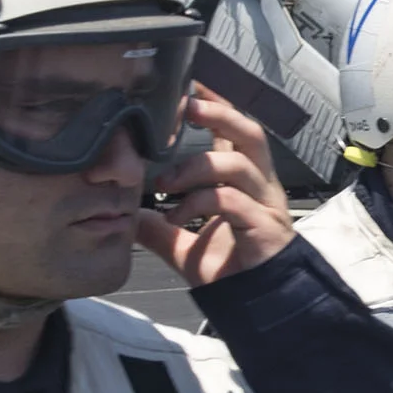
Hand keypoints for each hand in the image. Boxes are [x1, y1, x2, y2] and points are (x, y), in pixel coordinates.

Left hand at [139, 85, 296, 287]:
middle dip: (215, 114)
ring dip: (194, 166)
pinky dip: (198, 203)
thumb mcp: (185, 245)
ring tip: (162, 185)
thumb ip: (159, 228)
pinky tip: (175, 219)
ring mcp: (265, 205)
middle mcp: (260, 186)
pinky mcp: (265, 227)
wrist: (262, 307)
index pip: (233, 131)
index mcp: (244, 182)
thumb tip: (126, 215)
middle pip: (247, 133)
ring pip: (237, 163)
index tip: (189, 84)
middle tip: (183, 107)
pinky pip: (231, 201)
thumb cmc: (233, 271)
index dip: (215, 105)